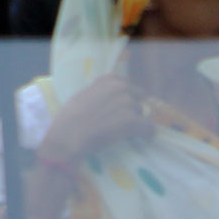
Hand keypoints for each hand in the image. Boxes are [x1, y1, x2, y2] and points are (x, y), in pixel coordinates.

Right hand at [39, 76, 153, 166]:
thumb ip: (99, 93)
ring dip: (136, 122)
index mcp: (106, 81)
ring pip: (142, 114)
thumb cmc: (70, 117)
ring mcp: (127, 103)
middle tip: (124, 121)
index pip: (126, 83)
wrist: (70, 134)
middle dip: (133, 109)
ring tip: (124, 132)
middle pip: (137, 98)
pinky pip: (149, 128)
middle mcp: (120, 88)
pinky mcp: (133, 120)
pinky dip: (146, 134)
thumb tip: (108, 100)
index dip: (127, 95)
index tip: (123, 106)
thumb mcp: (83, 96)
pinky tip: (140, 138)